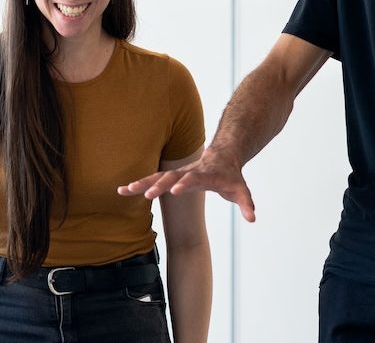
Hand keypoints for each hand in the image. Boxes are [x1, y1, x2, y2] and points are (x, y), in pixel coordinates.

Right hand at [118, 146, 256, 221]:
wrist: (223, 155)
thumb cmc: (231, 176)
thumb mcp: (241, 189)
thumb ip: (246, 203)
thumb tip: (252, 218)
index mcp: (206, 174)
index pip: (194, 178)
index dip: (185, 184)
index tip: (174, 191)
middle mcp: (189, 171)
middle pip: (171, 177)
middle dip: (158, 185)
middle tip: (145, 195)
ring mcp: (178, 173)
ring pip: (157, 176)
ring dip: (141, 183)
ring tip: (124, 190)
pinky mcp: (170, 175)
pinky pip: (152, 179)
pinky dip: (138, 183)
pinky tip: (122, 190)